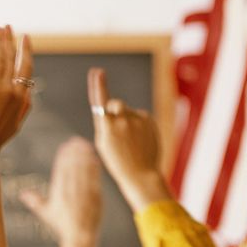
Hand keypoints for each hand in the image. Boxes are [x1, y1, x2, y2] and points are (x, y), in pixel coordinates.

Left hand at [0, 26, 32, 158]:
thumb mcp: (15, 124)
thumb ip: (23, 107)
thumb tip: (28, 94)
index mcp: (22, 98)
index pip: (26, 67)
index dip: (25, 50)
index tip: (25, 37)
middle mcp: (11, 90)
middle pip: (13, 58)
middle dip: (10, 40)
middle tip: (8, 26)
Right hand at [20, 137, 101, 246]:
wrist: (80, 237)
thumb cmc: (62, 226)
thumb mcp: (46, 213)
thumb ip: (35, 201)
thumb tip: (22, 194)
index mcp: (58, 194)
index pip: (60, 171)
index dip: (63, 157)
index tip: (65, 146)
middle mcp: (69, 192)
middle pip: (72, 168)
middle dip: (74, 152)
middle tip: (75, 140)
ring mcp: (83, 194)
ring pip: (83, 171)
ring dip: (84, 156)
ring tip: (85, 145)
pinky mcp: (94, 197)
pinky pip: (94, 179)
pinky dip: (94, 168)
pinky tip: (94, 158)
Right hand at [87, 68, 171, 211]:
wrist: (140, 174)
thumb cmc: (117, 160)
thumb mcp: (103, 143)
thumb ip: (105, 123)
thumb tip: (112, 108)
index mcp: (107, 127)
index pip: (100, 101)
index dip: (98, 85)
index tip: (97, 72)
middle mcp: (122, 121)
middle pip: (116, 104)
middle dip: (115, 110)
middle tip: (117, 129)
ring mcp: (137, 120)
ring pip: (128, 111)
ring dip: (128, 120)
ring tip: (131, 140)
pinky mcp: (149, 120)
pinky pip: (140, 116)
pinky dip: (139, 124)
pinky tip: (140, 139)